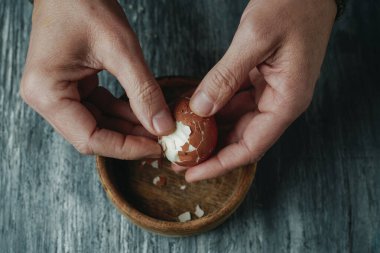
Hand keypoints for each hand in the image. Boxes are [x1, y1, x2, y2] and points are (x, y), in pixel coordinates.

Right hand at [20, 0, 174, 158]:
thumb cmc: (84, 4)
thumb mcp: (120, 49)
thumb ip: (143, 91)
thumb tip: (163, 126)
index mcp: (48, 93)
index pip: (91, 139)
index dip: (126, 148)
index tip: (157, 147)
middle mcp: (48, 98)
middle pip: (94, 135)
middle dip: (131, 139)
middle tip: (162, 139)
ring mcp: (59, 93)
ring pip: (99, 124)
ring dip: (130, 127)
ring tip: (159, 126)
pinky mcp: (72, 86)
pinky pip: (100, 108)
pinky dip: (123, 111)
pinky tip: (146, 112)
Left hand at [185, 0, 336, 180]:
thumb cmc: (291, 6)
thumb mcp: (255, 39)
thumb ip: (226, 77)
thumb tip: (200, 109)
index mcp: (287, 101)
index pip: (251, 147)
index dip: (220, 164)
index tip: (193, 173)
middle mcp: (280, 102)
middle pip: (243, 139)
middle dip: (211, 152)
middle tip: (179, 158)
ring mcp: (272, 92)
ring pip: (238, 123)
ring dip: (212, 132)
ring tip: (183, 139)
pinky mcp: (262, 81)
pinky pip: (236, 103)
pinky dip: (216, 109)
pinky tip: (196, 111)